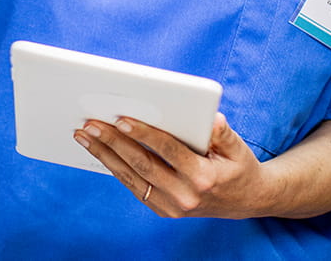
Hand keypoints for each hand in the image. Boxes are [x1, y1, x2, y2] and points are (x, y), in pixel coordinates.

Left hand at [73, 113, 273, 219]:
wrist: (247, 201)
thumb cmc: (238, 166)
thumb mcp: (238, 147)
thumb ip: (223, 132)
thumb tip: (211, 118)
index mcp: (203, 177)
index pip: (168, 151)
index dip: (144, 134)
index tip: (121, 118)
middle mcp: (186, 196)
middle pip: (142, 165)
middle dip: (113, 142)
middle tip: (90, 124)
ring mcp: (173, 208)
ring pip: (132, 178)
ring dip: (105, 155)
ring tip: (84, 136)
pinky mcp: (164, 211)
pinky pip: (134, 187)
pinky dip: (115, 169)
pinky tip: (100, 151)